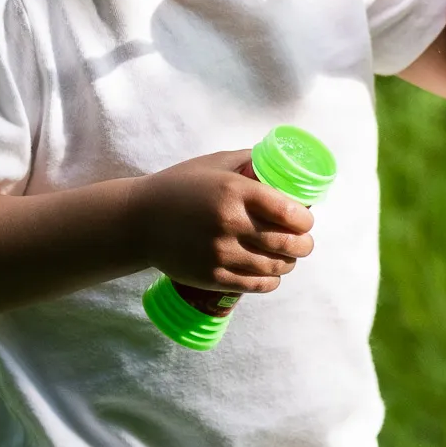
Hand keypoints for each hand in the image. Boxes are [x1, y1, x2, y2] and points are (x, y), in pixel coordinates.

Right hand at [131, 150, 314, 298]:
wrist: (139, 221)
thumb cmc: (180, 187)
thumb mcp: (215, 163)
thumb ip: (249, 161)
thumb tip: (281, 163)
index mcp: (235, 191)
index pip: (290, 213)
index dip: (306, 220)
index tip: (306, 220)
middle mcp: (231, 224)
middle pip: (288, 243)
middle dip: (304, 245)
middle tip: (304, 243)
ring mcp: (221, 254)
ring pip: (275, 267)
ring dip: (288, 263)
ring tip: (287, 257)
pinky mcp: (213, 277)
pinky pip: (256, 285)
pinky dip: (270, 281)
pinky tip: (270, 274)